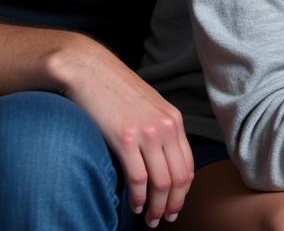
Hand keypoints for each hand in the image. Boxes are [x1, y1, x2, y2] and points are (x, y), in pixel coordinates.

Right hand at [50, 36, 193, 226]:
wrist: (92, 71)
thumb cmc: (117, 92)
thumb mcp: (148, 108)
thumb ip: (159, 131)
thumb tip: (161, 162)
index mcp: (174, 119)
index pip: (188, 164)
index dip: (184, 191)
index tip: (176, 206)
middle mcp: (166, 126)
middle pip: (179, 176)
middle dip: (173, 203)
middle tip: (164, 220)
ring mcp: (146, 132)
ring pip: (161, 181)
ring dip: (157, 206)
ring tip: (150, 220)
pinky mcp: (124, 138)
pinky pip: (138, 177)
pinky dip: (138, 197)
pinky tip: (135, 206)